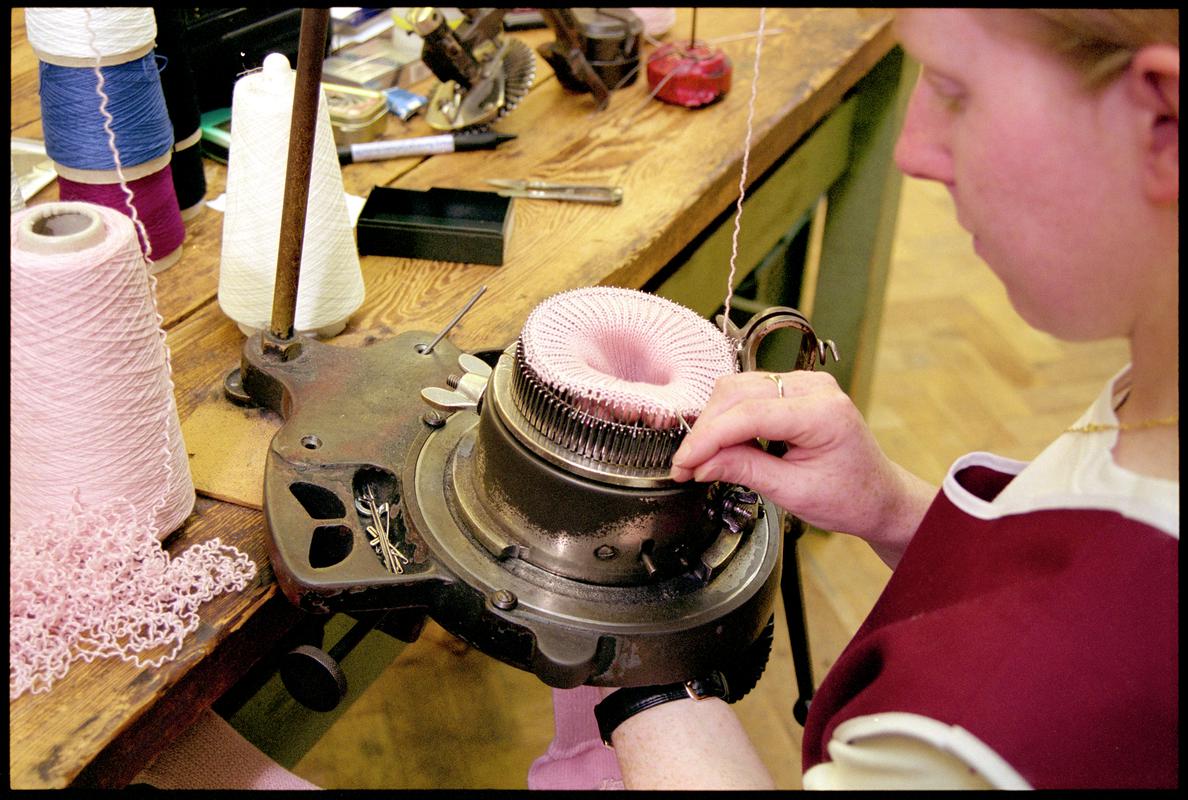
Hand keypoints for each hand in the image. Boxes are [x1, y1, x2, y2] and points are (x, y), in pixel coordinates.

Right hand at [670, 370, 934, 566]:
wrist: (880, 496)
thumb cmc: (850, 497)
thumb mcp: (794, 492)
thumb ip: (745, 470)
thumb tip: (701, 463)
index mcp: (823, 412)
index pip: (749, 414)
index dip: (709, 438)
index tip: (684, 463)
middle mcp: (814, 387)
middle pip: (737, 393)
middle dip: (706, 430)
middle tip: (686, 466)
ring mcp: (805, 383)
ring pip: (737, 388)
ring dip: (713, 422)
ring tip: (701, 459)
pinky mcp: (795, 389)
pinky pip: (748, 393)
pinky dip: (727, 417)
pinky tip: (720, 444)